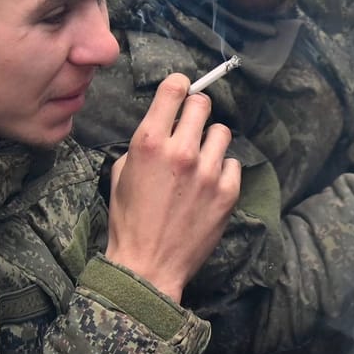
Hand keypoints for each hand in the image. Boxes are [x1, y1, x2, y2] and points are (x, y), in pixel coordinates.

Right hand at [104, 74, 242, 300]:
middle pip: (203, 104)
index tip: (181, 92)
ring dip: (210, 142)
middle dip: (195, 111)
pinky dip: (222, 171)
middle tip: (190, 127)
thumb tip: (161, 130)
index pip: (174, 89)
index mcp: (150, 142)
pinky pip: (232, 164)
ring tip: (200, 162)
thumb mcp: (121, 175)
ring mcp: (208, 171)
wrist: (148, 266)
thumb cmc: (128, 222)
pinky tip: (208, 186)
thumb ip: (142, 145)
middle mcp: (182, 150)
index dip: (179, 87)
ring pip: (221, 133)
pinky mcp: (227, 192)